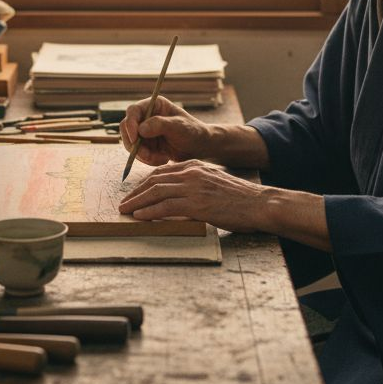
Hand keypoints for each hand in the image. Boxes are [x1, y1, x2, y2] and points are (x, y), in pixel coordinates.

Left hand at [118, 160, 267, 232]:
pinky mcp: (196, 204)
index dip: (144, 184)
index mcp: (195, 166)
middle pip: (154, 181)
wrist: (258, 203)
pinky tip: (140, 217)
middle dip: (136, 193)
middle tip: (124, 204)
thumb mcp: (213, 184)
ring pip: (156, 192)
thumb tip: (178, 199)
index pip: (162, 173)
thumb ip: (195, 186)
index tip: (135, 193)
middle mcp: (191, 173)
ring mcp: (193, 187)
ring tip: (126, 211)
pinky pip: (165, 207)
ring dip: (137, 202)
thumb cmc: (239, 199)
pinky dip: (149, 212)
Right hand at [119, 96, 211, 165]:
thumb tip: (140, 129)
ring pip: (131, 143)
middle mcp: (146, 116)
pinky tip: (163, 159)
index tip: (135, 139)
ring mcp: (145, 131)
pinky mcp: (146, 144)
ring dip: (143, 154)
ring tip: (162, 159)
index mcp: (155, 105)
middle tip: (147, 156)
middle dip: (134, 144)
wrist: (200, 148)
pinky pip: (138, 153)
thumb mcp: (179, 126)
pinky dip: (147, 159)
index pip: (133, 111)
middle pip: (127, 128)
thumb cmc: (193, 132)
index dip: (130, 124)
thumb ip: (160, 125)